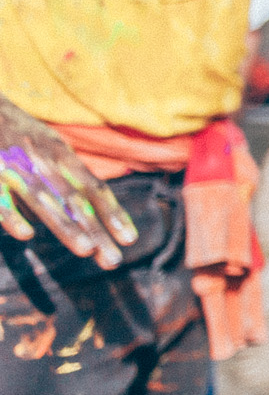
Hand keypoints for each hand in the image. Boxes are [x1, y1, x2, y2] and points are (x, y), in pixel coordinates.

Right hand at [0, 96, 137, 269]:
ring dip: (66, 225)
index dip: (112, 212)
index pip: (94, 188)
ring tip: (86, 249)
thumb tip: (88, 210)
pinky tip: (26, 234)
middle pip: (75, 200)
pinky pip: (0, 198)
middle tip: (114, 260)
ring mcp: (16, 166)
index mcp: (62, 155)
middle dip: (96, 230)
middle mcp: (44, 161)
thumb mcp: (49, 147)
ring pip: (44, 200)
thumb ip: (66, 177)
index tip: (129, 239)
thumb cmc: (20, 134)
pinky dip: (12, 215)